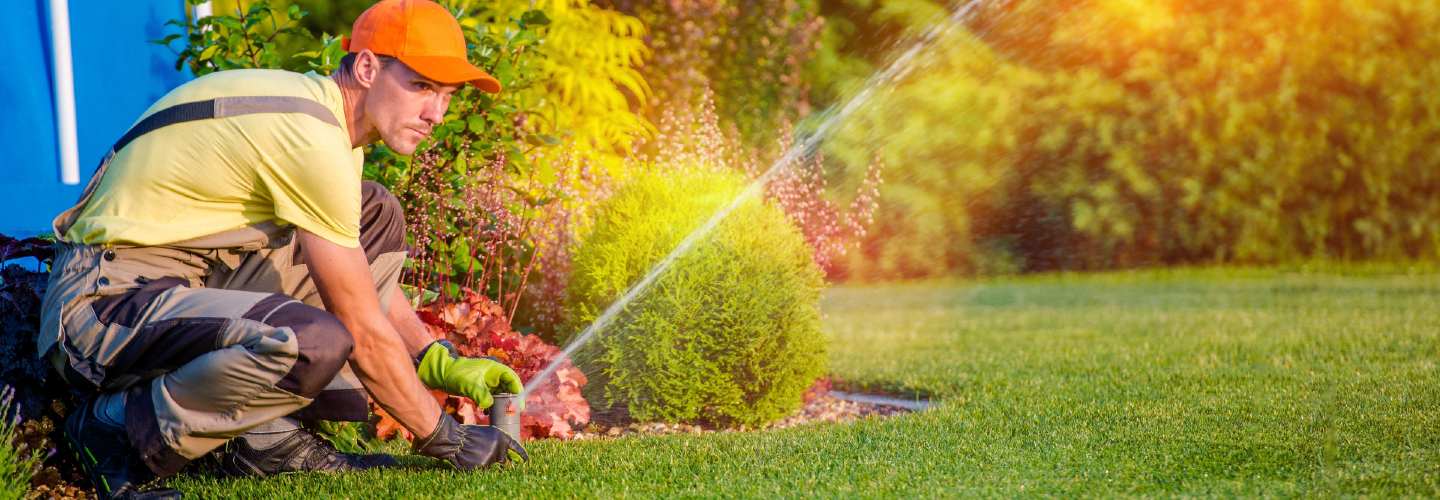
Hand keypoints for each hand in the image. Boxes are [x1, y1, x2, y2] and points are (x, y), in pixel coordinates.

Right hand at [413, 413, 527, 468]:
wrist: (454, 439)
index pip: (516, 447)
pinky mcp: (483, 467)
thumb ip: (499, 444)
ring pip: (491, 466)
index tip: (527, 461)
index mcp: (502, 437)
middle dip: (497, 461)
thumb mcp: (488, 434)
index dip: (522, 455)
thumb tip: (507, 459)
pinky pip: (483, 471)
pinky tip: (470, 459)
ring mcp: (491, 458)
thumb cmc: (469, 435)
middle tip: (484, 455)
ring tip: (472, 453)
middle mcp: (499, 448)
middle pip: (503, 460)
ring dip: (484, 463)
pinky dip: (477, 468)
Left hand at [415, 341, 523, 408]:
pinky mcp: (481, 389)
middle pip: (509, 388)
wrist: (442, 374)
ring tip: (501, 415)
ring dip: (501, 404)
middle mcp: (494, 375)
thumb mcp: (470, 385)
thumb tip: (489, 405)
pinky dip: (492, 405)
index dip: (517, 391)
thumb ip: (481, 395)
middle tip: (512, 413)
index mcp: (494, 369)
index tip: (518, 404)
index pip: (512, 378)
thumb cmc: (457, 374)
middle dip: (511, 400)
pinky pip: (492, 397)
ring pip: (501, 394)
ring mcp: (488, 382)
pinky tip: (487, 412)